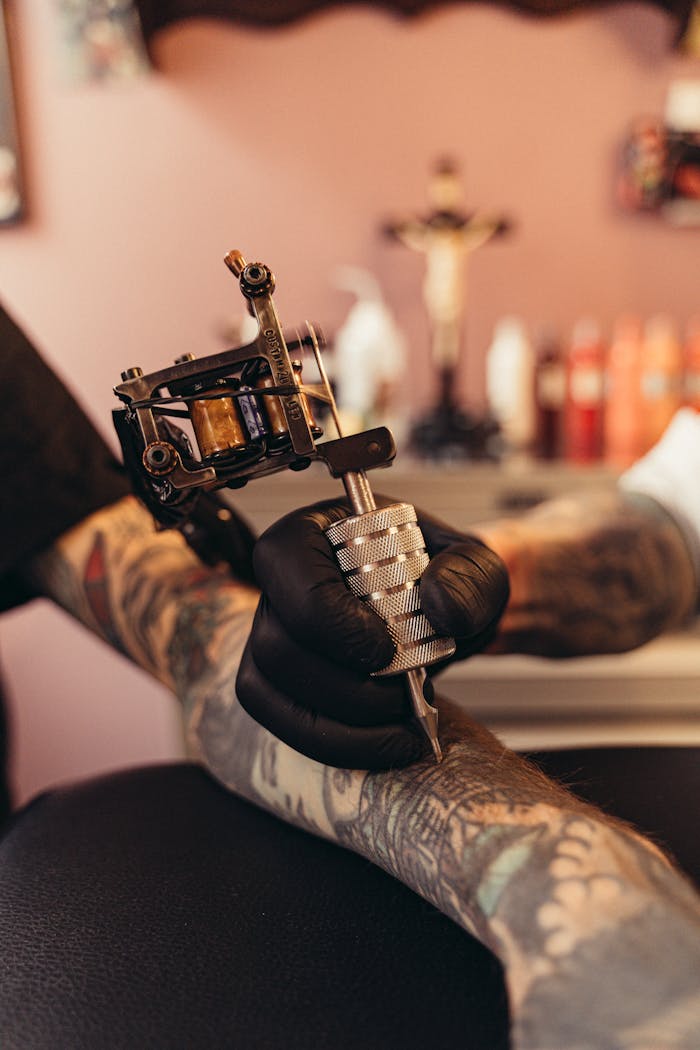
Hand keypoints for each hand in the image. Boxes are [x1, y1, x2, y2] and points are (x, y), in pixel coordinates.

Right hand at [235, 498, 508, 769]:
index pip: (290, 570)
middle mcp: (278, 584)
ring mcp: (268, 635)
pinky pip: (283, 725)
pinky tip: (386, 741)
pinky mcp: (275, 684)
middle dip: (345, 687)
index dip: (333, 621)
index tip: (387, 651)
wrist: (445, 613)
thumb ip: (468, 577)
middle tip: (403, 693)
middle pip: (276, 644)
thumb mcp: (474, 564)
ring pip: (269, 692)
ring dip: (341, 723)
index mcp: (312, 532)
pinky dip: (335, 745)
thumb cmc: (445, 577)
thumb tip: (439, 606)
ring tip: (401, 720)